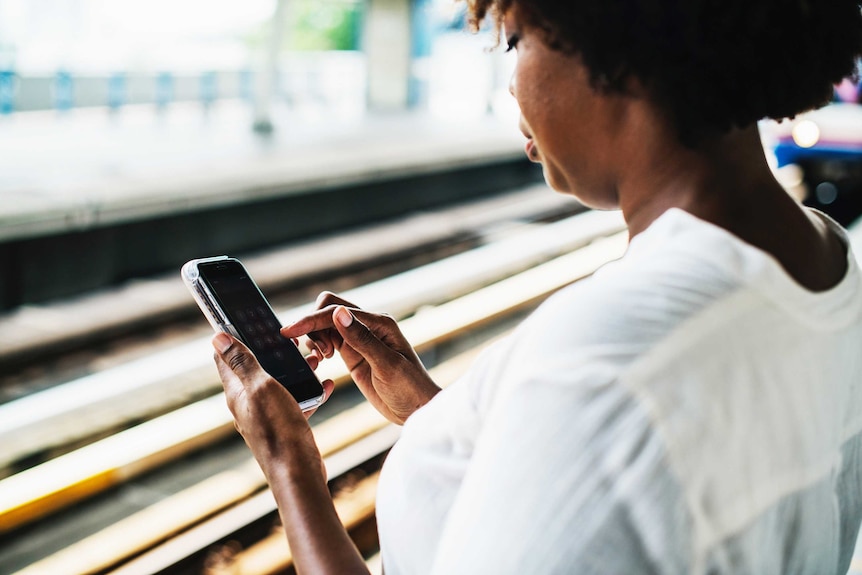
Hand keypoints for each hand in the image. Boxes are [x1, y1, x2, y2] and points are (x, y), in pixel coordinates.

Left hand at [212, 332, 334, 480]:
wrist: (298, 473)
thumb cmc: (278, 430)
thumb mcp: (260, 387)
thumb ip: (241, 362)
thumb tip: (216, 336)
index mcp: (236, 392)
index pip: (226, 357)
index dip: (234, 336)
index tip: (248, 319)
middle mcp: (248, 403)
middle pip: (256, 367)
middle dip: (273, 351)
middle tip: (293, 340)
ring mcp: (267, 415)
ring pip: (279, 382)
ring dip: (295, 369)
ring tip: (315, 359)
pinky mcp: (285, 425)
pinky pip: (297, 400)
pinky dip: (309, 390)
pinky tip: (324, 384)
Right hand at [281, 292, 440, 424]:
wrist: (416, 409)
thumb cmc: (409, 388)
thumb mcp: (387, 365)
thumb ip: (362, 339)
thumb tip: (338, 314)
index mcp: (379, 322)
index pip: (337, 311)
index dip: (311, 319)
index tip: (289, 332)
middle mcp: (368, 325)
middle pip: (328, 308)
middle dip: (313, 324)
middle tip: (319, 354)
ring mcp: (359, 339)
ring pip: (326, 323)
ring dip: (315, 336)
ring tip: (322, 359)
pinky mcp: (353, 353)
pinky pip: (329, 339)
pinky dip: (318, 346)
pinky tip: (321, 360)